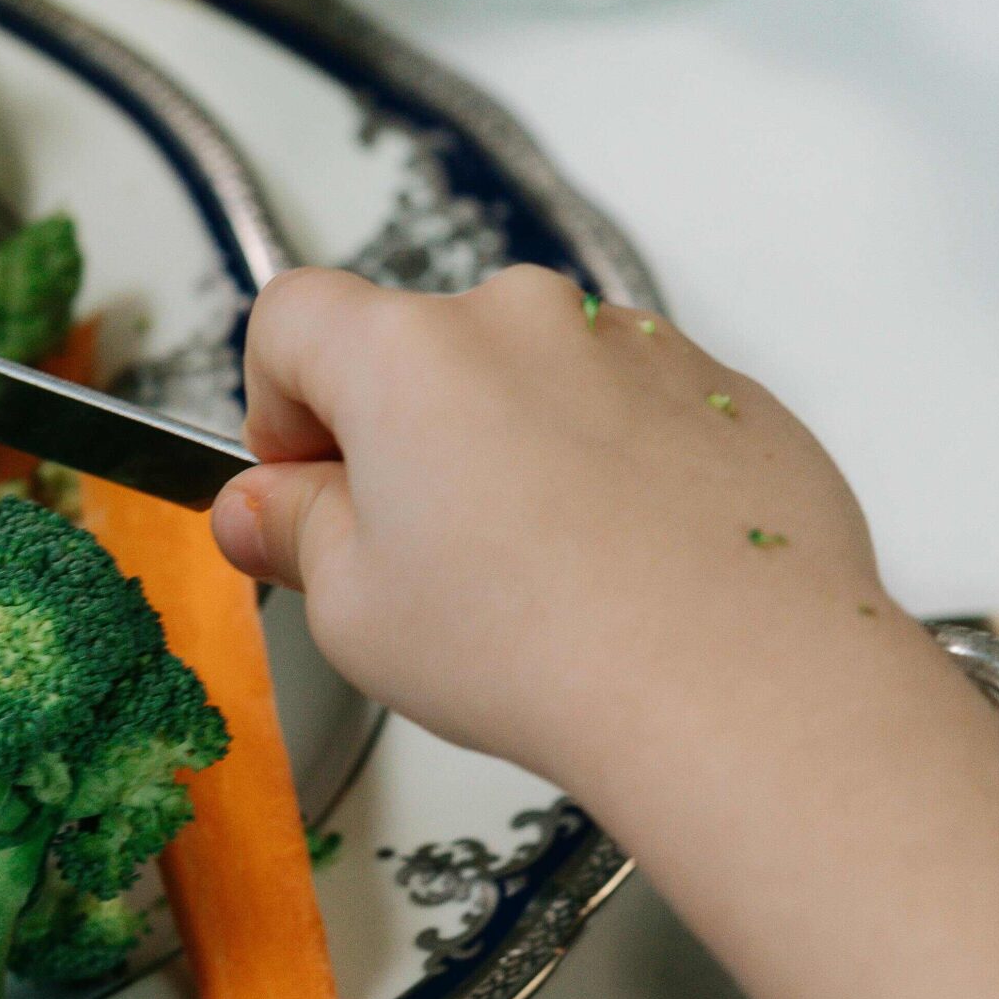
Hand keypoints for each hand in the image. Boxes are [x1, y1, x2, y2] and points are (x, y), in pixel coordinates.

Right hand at [212, 265, 884, 784]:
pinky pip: (634, 411)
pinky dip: (615, 470)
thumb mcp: (356, 611)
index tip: (307, 485)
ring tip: (542, 579)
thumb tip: (260, 509)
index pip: (291, 316)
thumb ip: (291, 534)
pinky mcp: (723, 391)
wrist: (737, 682)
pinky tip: (626, 572)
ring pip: (533, 380)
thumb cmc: (541, 647)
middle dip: (405, 438)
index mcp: (404, 352)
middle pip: (419, 350)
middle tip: (422, 558)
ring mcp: (634, 345)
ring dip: (515, 450)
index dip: (277, 404)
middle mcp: (521, 317)